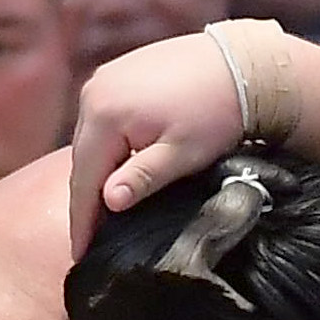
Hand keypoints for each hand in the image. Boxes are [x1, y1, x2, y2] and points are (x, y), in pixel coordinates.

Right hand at [67, 33, 251, 259]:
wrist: (238, 64)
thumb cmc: (214, 113)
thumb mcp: (181, 154)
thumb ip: (142, 178)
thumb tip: (108, 202)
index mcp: (105, 113)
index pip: (85, 179)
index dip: (82, 221)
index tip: (80, 254)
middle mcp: (94, 92)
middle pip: (82, 160)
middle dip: (85, 202)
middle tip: (87, 242)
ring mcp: (103, 80)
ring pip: (90, 142)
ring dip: (94, 176)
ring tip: (99, 214)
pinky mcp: (116, 75)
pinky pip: (101, 123)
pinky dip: (105, 151)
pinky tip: (114, 174)